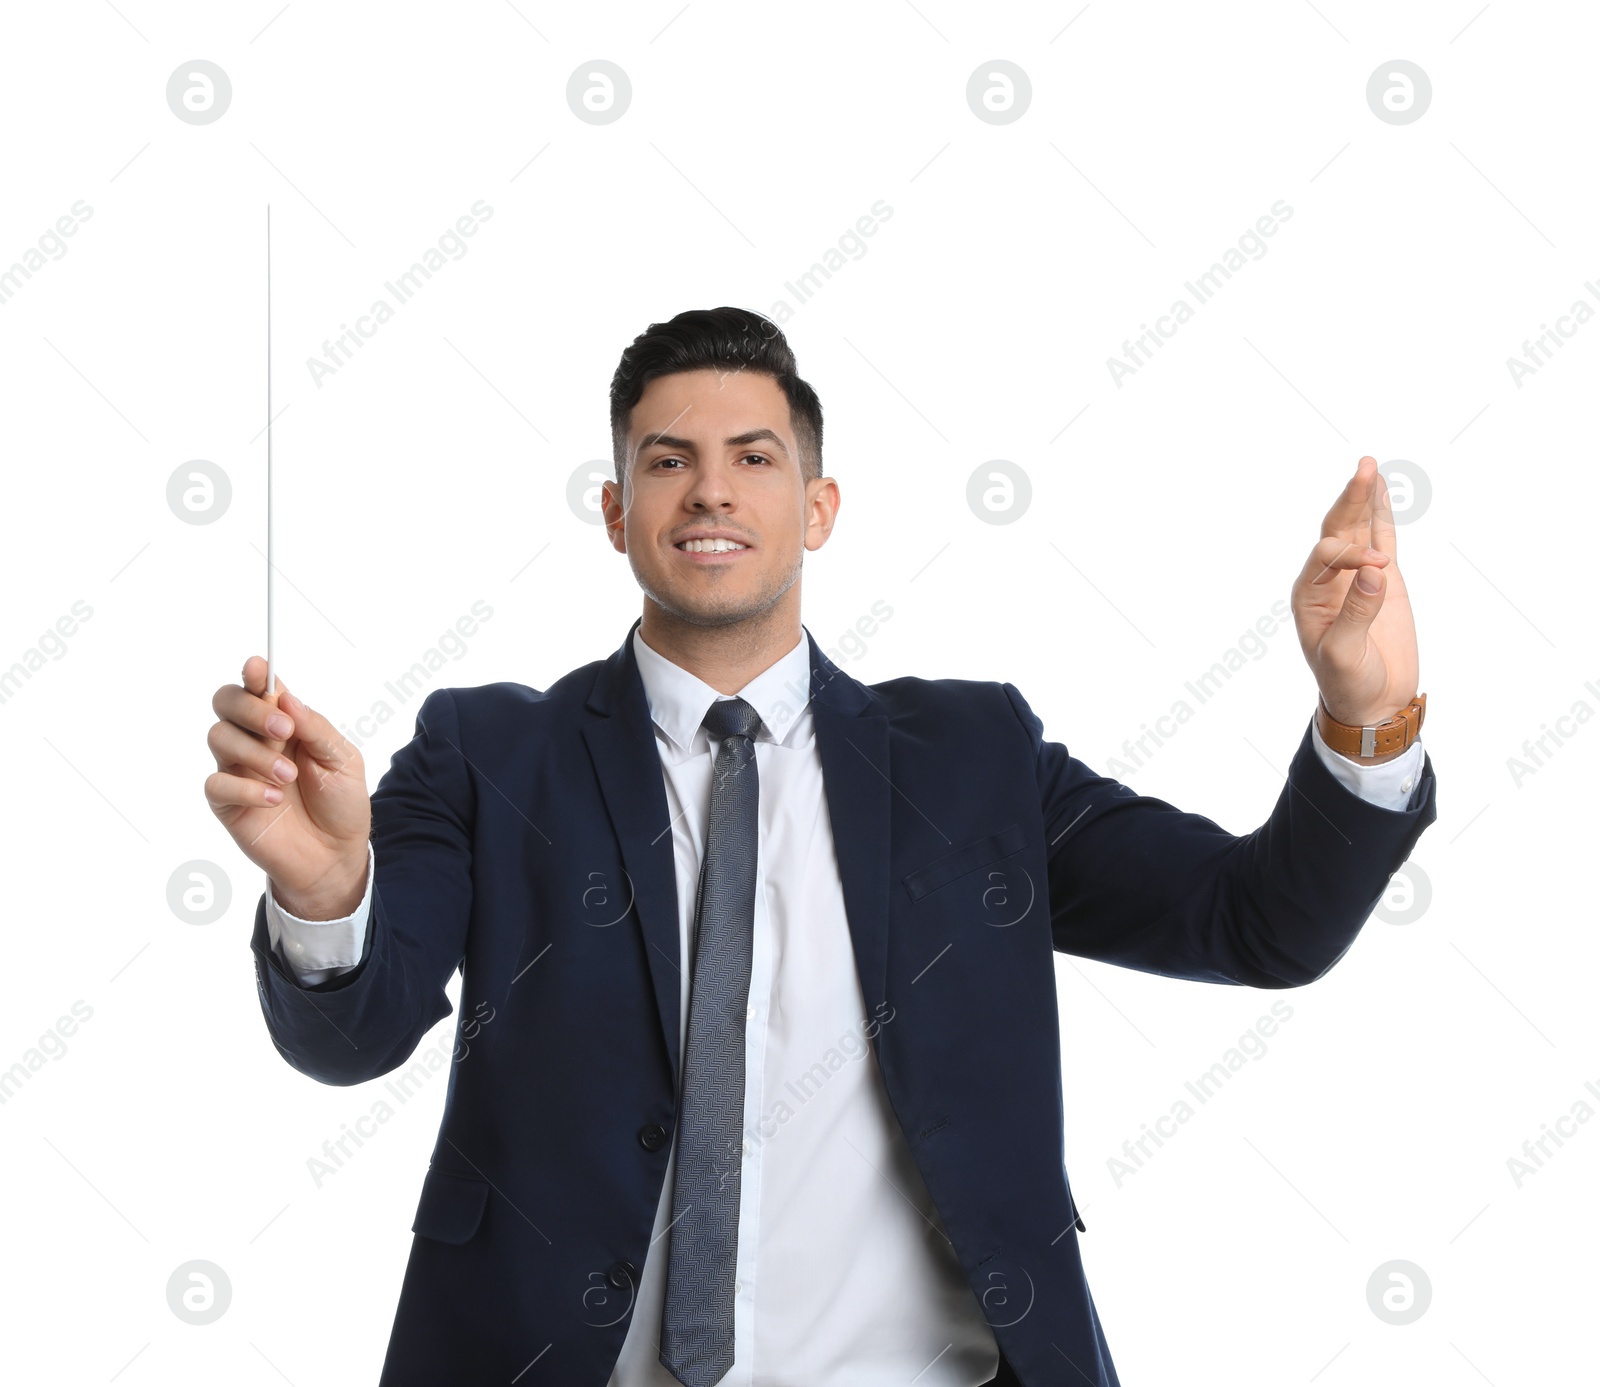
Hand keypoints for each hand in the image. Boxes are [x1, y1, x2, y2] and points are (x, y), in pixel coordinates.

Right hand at [204, 656, 370, 917]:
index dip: (254, 674)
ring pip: (219, 738)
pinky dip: (246, 788)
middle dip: (251, 709)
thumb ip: (316, 728)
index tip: (259, 669)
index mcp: (284, 722)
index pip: (259, 688)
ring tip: (288, 776)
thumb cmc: (340, 802)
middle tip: (284, 729)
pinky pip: (216, 784)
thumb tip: (286, 696)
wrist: (336, 854)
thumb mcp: (343, 761)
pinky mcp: (227, 803)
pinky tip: (274, 799)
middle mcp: (255, 739)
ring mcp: (238, 769)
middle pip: (226, 702)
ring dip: (255, 753)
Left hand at [1291, 456, 1418, 727]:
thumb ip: (1356, 616)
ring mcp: (1357, 578)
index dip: (1353, 555)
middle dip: (1349, 500)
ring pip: (1359, 531)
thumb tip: (1374, 573)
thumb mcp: (1344, 656)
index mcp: (1309, 596)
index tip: (1381, 572)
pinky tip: (1382, 492)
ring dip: (1364, 500)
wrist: (1371, 704)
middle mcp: (1328, 580)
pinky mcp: (1384, 583)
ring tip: (1369, 466)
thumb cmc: (1348, 684)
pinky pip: (1383, 541)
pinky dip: (1383, 517)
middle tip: (1365, 466)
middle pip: (1338, 530)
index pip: (1328, 557)